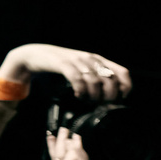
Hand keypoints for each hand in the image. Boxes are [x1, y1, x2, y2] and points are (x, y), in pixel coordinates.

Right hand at [2, 44, 129, 102]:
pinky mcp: (63, 63)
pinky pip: (77, 78)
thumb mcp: (82, 70)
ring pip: (95, 80)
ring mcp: (77, 60)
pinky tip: (78, 96)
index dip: (125, 87)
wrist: (35, 54)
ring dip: (93, 95)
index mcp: (98, 60)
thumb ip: (95, 79)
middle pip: (110, 80)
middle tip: (101, 104)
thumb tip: (110, 99)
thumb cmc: (61, 65)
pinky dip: (80, 90)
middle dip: (108, 96)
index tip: (119, 99)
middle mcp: (90, 59)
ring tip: (88, 101)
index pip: (123, 73)